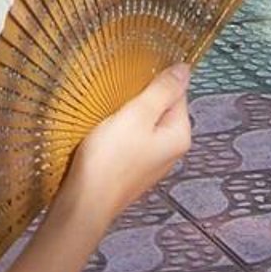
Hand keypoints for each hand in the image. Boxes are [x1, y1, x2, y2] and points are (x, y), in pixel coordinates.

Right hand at [64, 65, 191, 227]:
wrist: (85, 203)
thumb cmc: (110, 158)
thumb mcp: (137, 115)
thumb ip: (162, 90)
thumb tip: (185, 69)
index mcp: (179, 135)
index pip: (177, 94)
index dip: (154, 82)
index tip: (131, 81)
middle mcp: (171, 150)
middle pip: (161, 109)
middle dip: (139, 100)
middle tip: (116, 99)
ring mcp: (152, 161)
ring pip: (144, 125)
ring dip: (127, 115)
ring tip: (107, 115)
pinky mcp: (133, 169)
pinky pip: (131, 140)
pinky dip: (119, 132)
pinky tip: (103, 135)